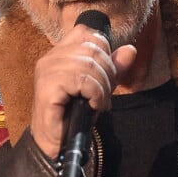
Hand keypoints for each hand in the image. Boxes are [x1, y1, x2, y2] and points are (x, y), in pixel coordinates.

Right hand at [30, 24, 135, 160]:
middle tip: (104, 94)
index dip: (104, 49)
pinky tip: (93, 105)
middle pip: (93, 47)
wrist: (56, 145)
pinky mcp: (47, 87)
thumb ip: (114, 68)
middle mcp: (51, 57)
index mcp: (61, 52)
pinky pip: (82, 80)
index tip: (104, 74)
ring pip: (90, 64)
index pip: (87, 32)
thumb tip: (130, 49)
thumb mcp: (99, 87)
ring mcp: (47, 70)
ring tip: (98, 102)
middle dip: (108, 72)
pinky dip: (95, 93)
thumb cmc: (74, 115)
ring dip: (102, 86)